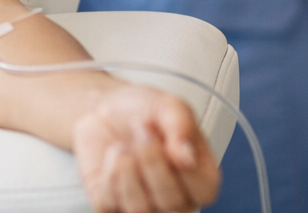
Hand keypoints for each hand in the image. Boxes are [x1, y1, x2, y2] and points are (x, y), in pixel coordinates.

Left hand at [73, 86, 221, 212]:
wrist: (104, 107)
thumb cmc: (143, 111)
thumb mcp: (169, 105)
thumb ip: (182, 125)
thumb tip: (187, 158)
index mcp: (200, 178)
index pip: (203, 191)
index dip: (181, 164)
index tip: (164, 135)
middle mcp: (176, 199)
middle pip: (170, 202)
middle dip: (150, 160)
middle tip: (141, 131)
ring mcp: (145, 206)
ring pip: (139, 208)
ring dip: (126, 167)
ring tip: (124, 144)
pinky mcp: (112, 205)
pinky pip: (109, 202)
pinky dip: (108, 173)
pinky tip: (113, 157)